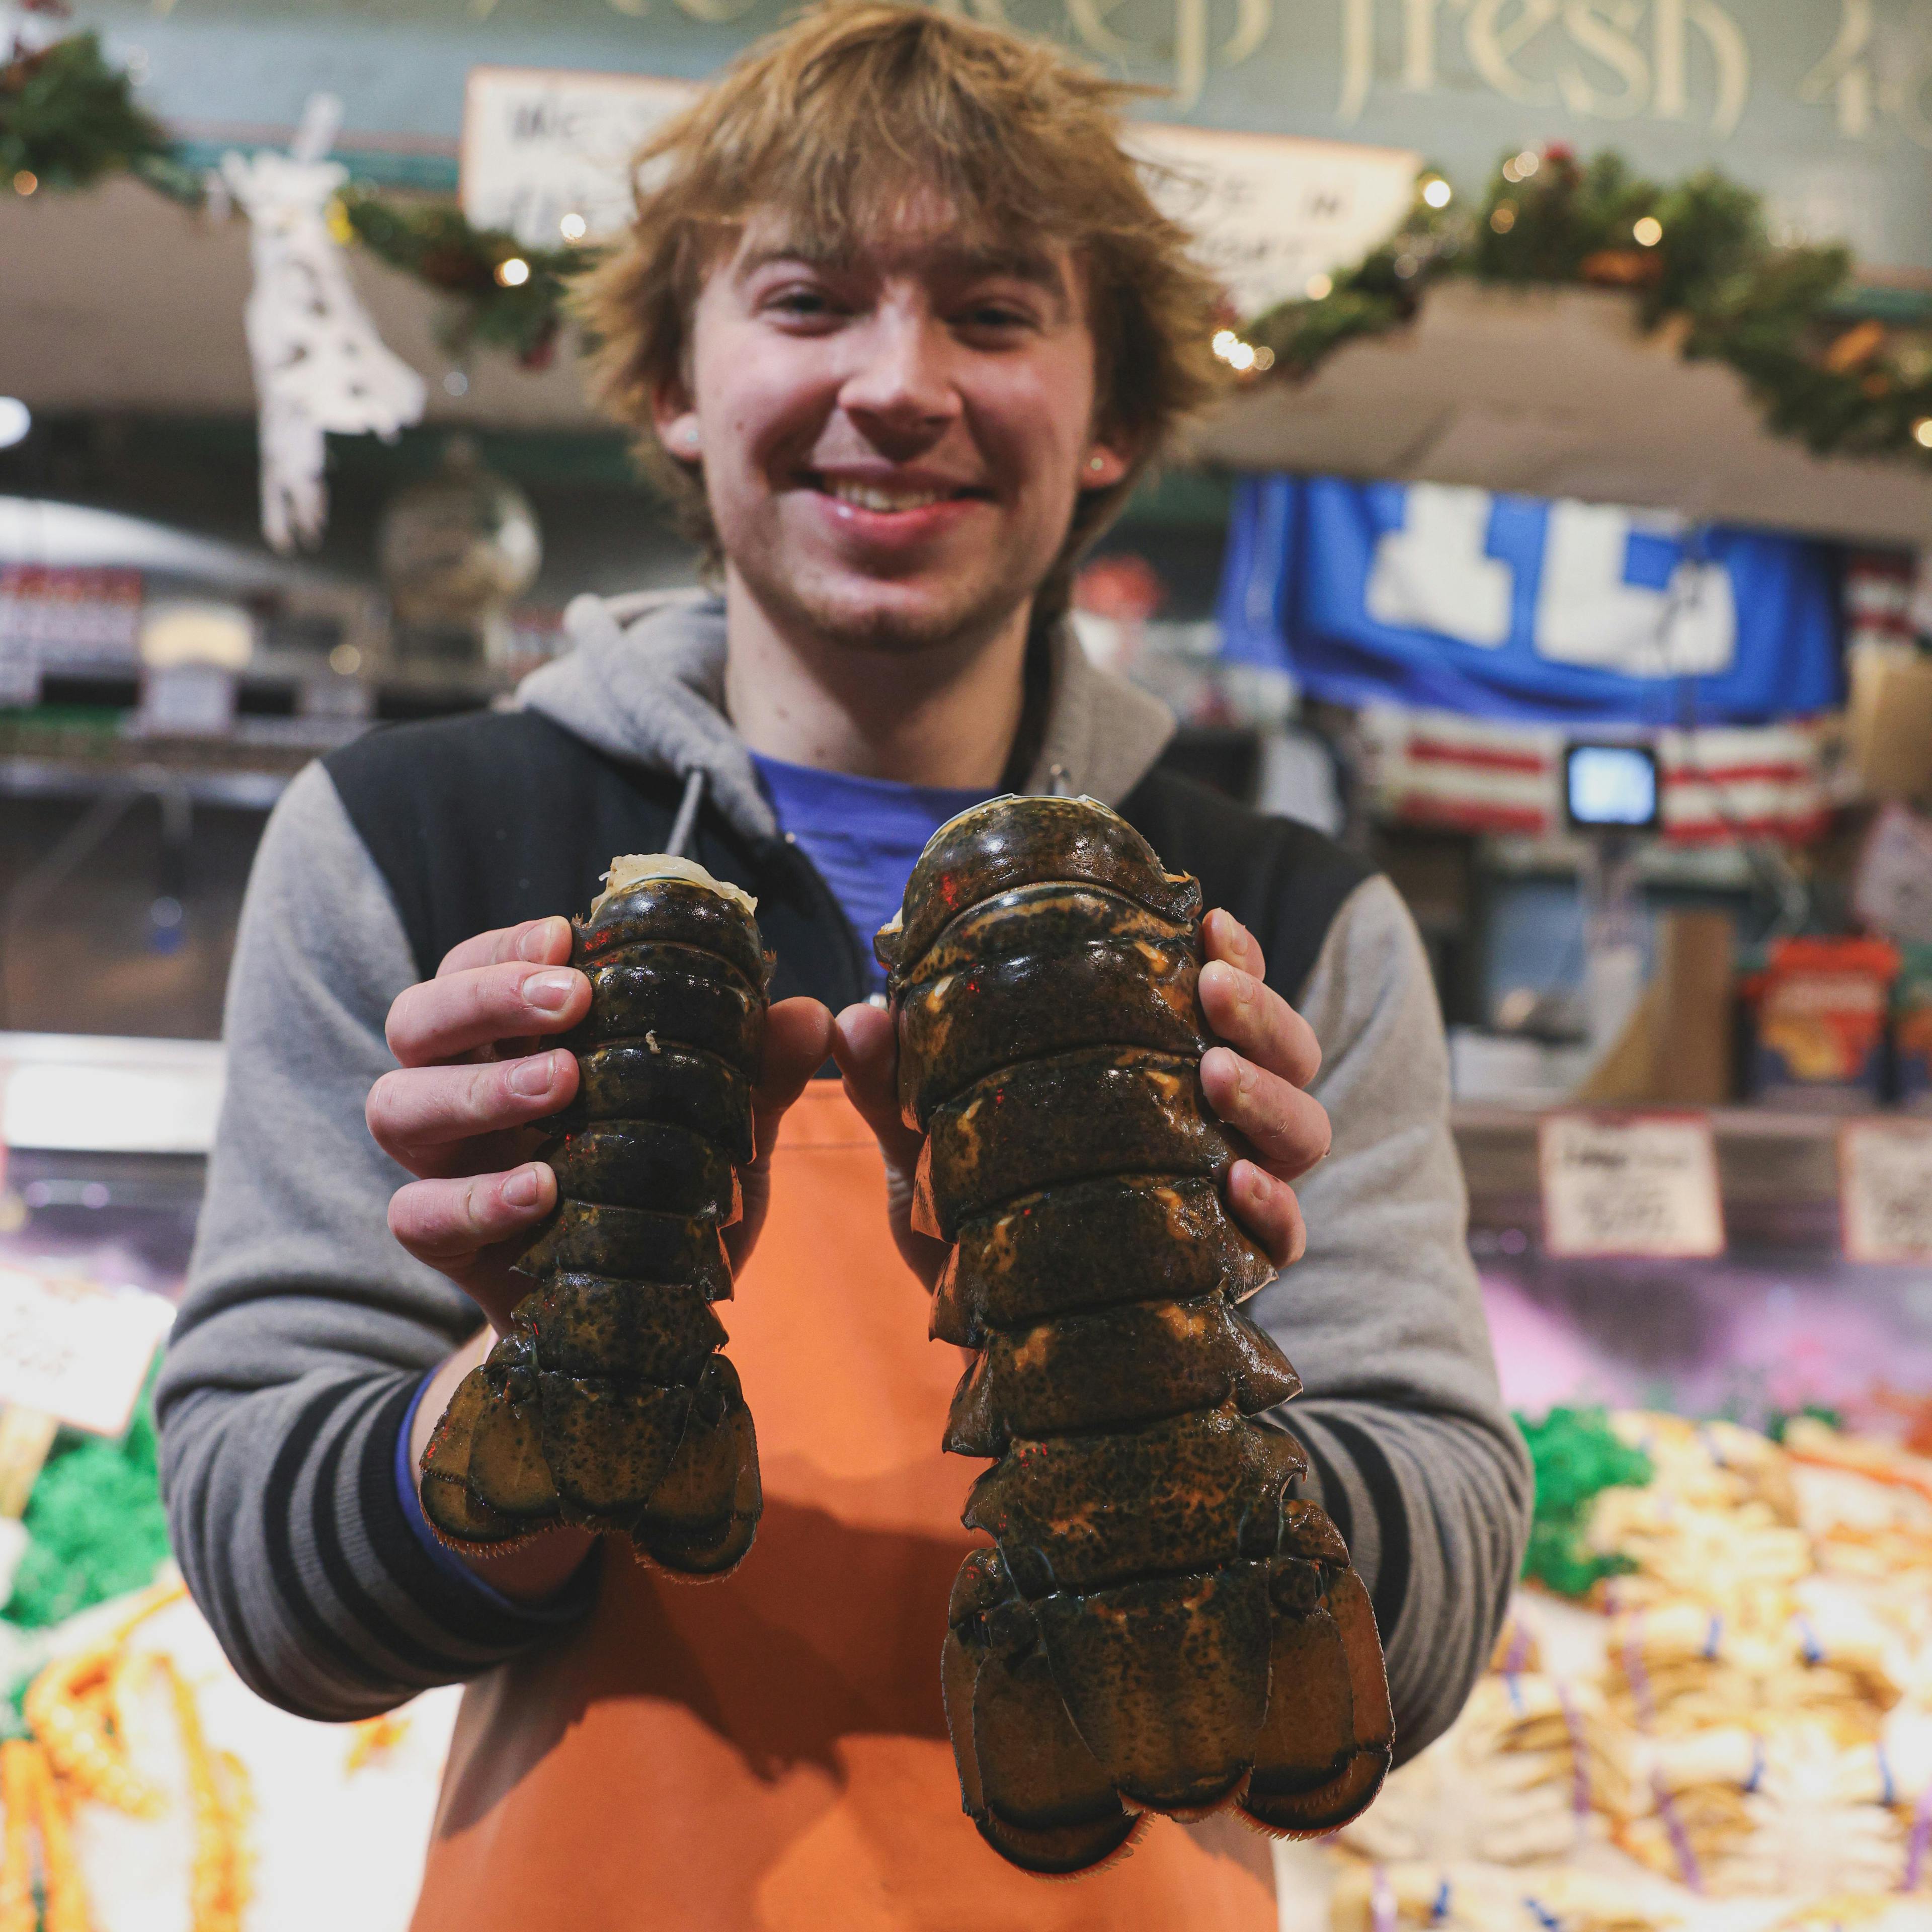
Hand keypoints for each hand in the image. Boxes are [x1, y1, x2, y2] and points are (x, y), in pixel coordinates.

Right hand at [370, 915, 833, 1327]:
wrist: (636, 1320)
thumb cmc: (664, 1196)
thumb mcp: (723, 1134)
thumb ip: (759, 1075)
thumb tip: (812, 1015)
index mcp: (511, 1042)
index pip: (474, 966)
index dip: (507, 947)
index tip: (568, 938)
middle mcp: (459, 1091)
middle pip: (417, 1020)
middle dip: (484, 999)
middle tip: (571, 1003)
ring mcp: (443, 1166)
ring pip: (396, 1106)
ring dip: (477, 1088)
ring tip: (560, 1085)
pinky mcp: (441, 1242)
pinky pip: (415, 1216)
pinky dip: (474, 1199)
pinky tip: (541, 1191)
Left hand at [831, 906, 1328, 1290]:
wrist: (998, 1347)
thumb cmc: (980, 1228)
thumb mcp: (927, 1153)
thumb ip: (894, 1089)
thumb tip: (854, 1015)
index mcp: (1163, 1073)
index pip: (1222, 998)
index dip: (1234, 955)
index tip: (1207, 920)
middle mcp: (1216, 1127)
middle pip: (1284, 1051)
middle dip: (1259, 1011)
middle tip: (1211, 987)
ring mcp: (1234, 1196)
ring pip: (1301, 1130)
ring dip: (1270, 1091)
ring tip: (1217, 1071)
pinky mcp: (1234, 1270)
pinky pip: (1285, 1235)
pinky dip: (1274, 1204)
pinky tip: (1238, 1182)